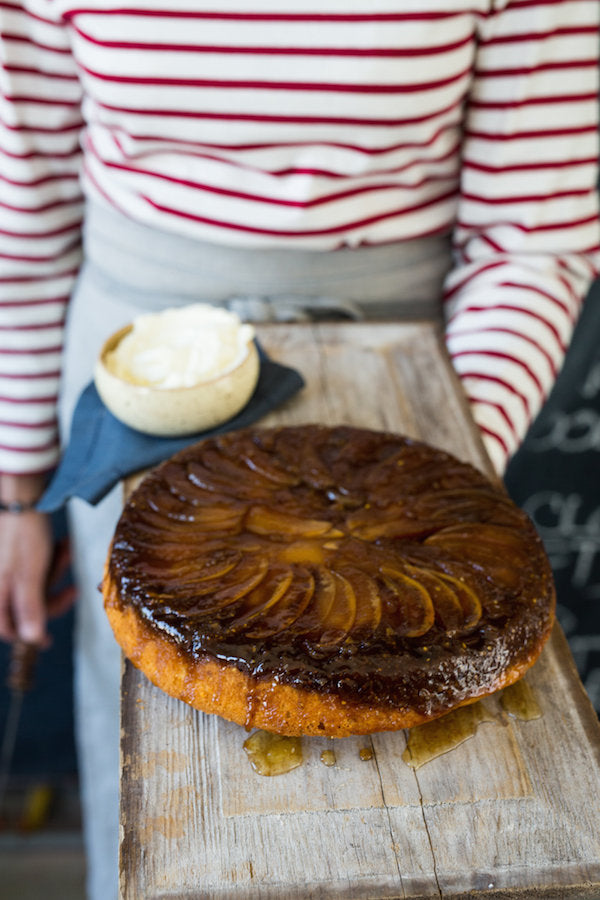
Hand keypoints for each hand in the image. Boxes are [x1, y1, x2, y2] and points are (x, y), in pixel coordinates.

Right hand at [0, 473, 75, 646]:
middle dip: (52, 593)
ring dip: (56, 570)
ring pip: (35, 584)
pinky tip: (62, 545)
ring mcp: (7, 569)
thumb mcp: (29, 576)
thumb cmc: (23, 534)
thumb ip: (30, 608)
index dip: (28, 635)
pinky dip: (51, 559)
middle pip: (27, 606)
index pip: (7, 628)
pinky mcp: (15, 556)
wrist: (22, 497)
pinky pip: (36, 567)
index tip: (49, 641)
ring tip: (67, 550)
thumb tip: (32, 639)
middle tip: (74, 588)